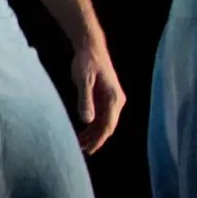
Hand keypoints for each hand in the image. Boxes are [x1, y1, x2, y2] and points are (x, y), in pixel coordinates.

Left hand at [69, 38, 125, 152]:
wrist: (91, 47)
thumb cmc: (86, 61)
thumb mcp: (83, 79)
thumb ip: (85, 99)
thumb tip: (87, 121)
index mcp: (114, 98)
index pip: (108, 126)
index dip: (98, 140)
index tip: (88, 150)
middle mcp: (117, 101)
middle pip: (108, 127)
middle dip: (95, 140)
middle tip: (80, 150)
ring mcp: (112, 100)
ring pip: (104, 123)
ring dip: (93, 134)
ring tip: (79, 144)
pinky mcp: (106, 98)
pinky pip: (101, 117)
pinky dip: (93, 126)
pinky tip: (83, 132)